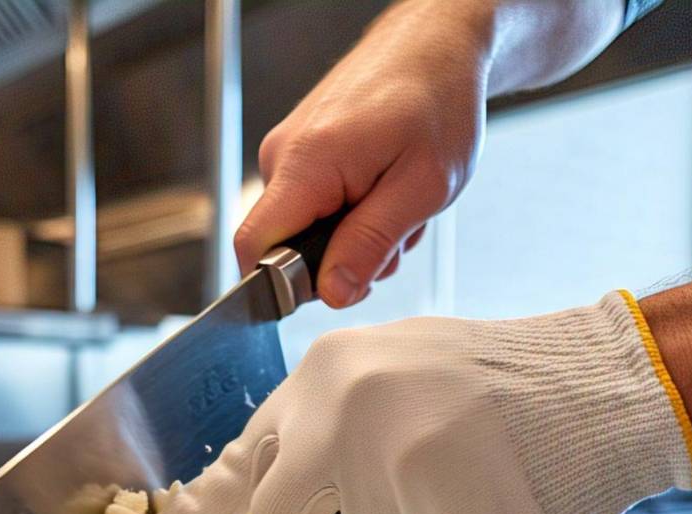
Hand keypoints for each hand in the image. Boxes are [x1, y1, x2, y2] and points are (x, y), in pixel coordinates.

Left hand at [136, 294, 691, 513]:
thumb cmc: (499, 383)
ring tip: (464, 483)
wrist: (603, 382)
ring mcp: (396, 474)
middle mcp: (346, 421)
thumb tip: (251, 503)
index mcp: (325, 378)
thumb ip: (318, 433)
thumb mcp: (388, 376)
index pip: (237, 465)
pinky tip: (498, 503)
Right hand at [234, 0, 492, 307]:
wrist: (439, 43)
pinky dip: (354, 215)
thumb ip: (370, 245)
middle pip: (285, 249)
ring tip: (395, 203)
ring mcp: (290, 153)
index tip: (335, 284)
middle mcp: (284, 156)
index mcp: (306, 164)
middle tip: (393, 234)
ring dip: (356, 238)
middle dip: (341, 261)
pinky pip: (316, 209)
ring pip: (307, 233)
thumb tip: (332, 292)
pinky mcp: (303, 153)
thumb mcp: (420, 189)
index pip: (252, 248)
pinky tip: (383, 191)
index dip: (284, 285)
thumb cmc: (438, 100)